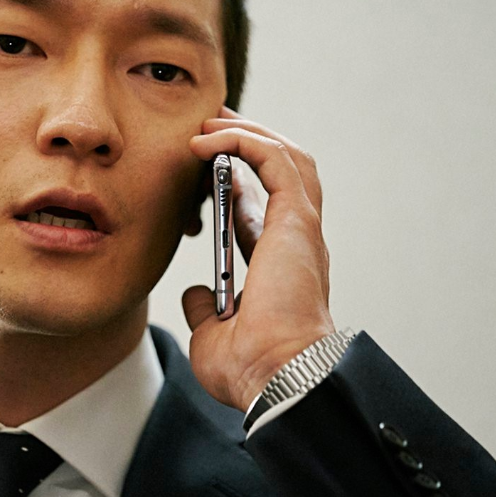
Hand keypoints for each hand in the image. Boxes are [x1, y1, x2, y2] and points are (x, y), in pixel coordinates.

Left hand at [181, 106, 335, 410]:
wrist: (275, 376)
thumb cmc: (250, 368)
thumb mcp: (213, 335)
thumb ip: (204, 308)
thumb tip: (194, 295)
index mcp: (280, 266)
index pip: (262, 210)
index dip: (234, 183)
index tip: (202, 166)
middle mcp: (296, 243)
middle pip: (282, 172)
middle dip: (248, 140)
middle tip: (210, 122)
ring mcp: (301, 229)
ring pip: (287, 156)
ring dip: (248, 132)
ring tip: (210, 120)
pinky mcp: (298, 220)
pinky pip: (277, 160)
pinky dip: (245, 141)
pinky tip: (209, 139)